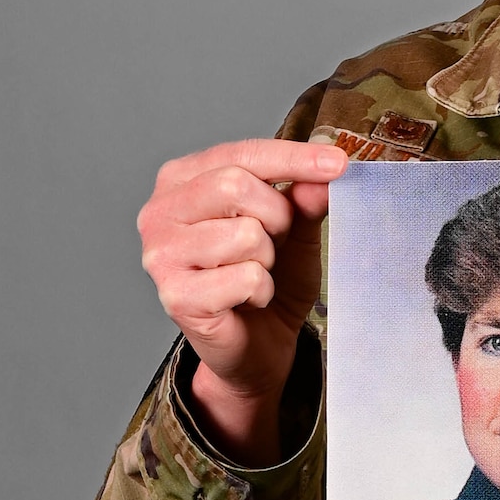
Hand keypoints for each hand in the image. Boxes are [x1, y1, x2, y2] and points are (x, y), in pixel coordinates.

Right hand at [136, 138, 346, 459]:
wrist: (256, 346)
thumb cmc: (268, 278)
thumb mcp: (295, 230)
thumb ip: (304, 200)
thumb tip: (323, 177)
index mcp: (183, 180)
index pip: (241, 153)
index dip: (293, 157)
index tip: (338, 163)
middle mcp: (160, 211)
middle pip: (236, 185)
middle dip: (276, 216)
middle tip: (277, 244)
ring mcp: (160, 254)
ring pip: (244, 233)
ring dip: (268, 258)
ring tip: (257, 272)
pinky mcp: (175, 295)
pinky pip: (244, 276)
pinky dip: (261, 289)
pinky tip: (248, 299)